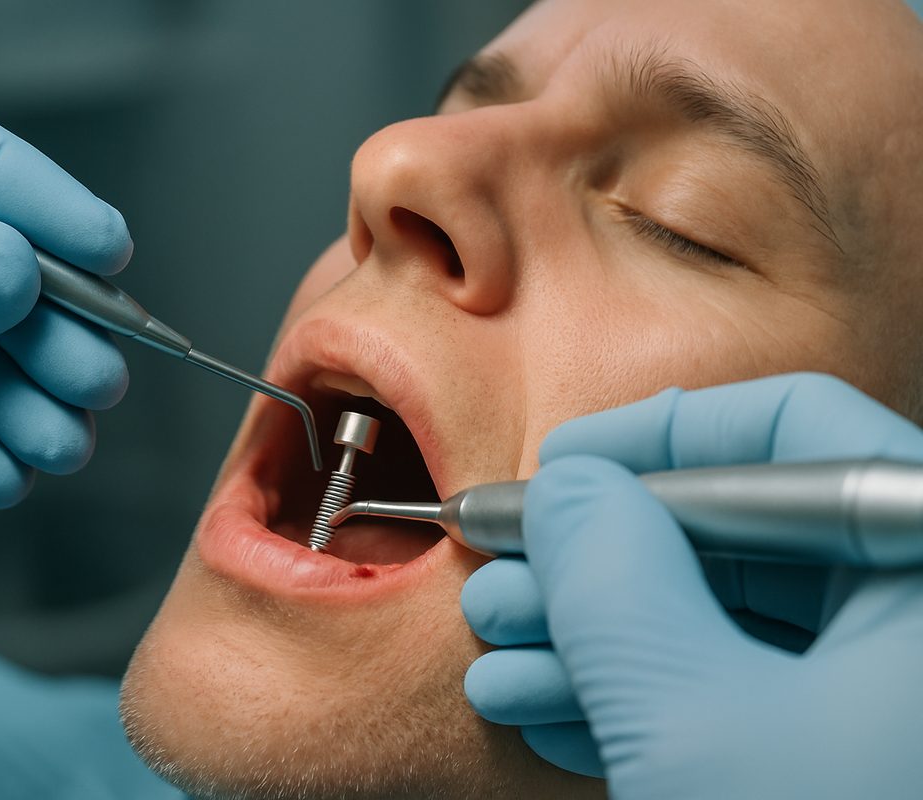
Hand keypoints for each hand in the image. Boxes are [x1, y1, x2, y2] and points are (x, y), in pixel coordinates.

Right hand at [462, 372, 922, 778]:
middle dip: (598, 561)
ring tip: (499, 665)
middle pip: (746, 535)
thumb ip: (616, 578)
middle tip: (499, 579)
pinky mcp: (857, 760)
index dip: (653, 435)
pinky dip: (645, 702)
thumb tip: (567, 492)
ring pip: (730, 623)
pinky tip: (551, 712)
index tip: (554, 468)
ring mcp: (895, 696)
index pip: (793, 426)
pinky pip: (745, 697)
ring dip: (599, 641)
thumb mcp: (688, 715)